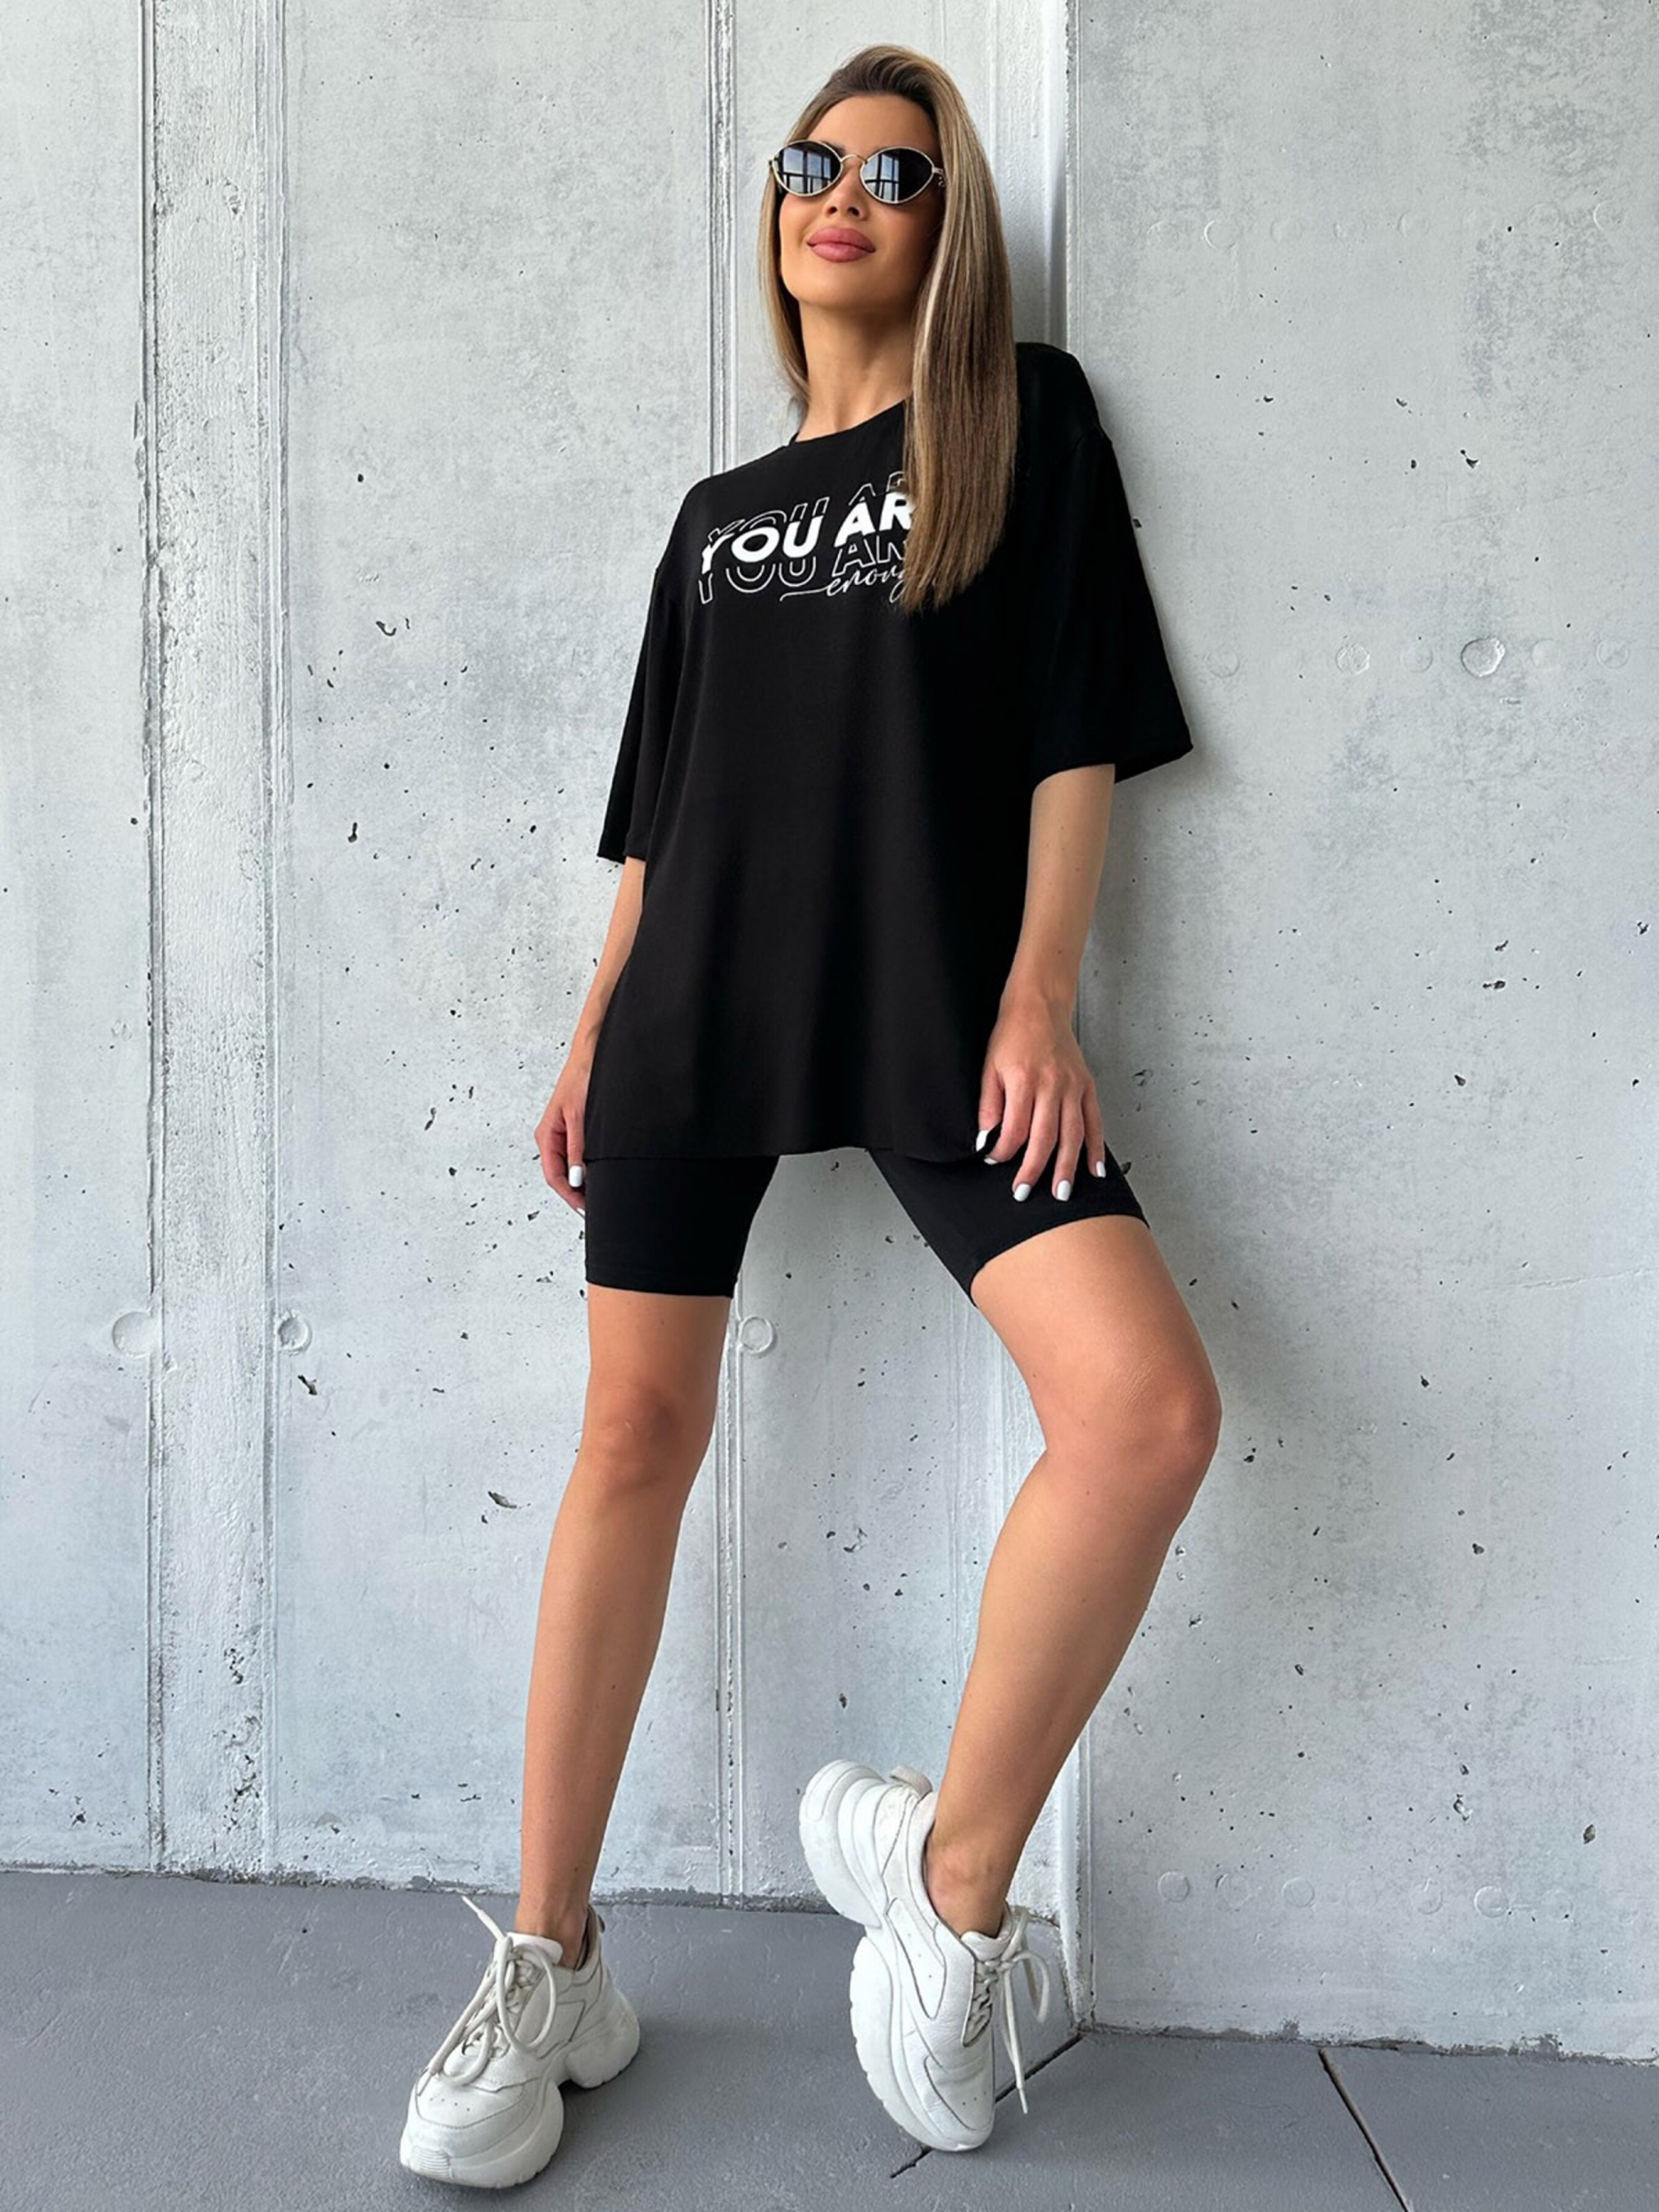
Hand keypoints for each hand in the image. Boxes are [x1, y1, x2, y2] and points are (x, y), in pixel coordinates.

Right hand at [534, 1061, 589, 1213]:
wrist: (592, 1053)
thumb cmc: (582, 1077)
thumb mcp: (580, 1117)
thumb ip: (577, 1148)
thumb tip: (577, 1178)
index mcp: (546, 1136)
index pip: (554, 1176)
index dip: (570, 1196)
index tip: (585, 1210)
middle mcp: (552, 1137)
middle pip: (560, 1176)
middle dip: (575, 1194)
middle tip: (594, 1209)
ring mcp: (563, 1134)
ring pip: (569, 1167)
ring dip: (581, 1183)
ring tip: (597, 1197)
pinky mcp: (575, 1129)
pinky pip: (577, 1156)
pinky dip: (586, 1169)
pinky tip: (598, 1175)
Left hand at [976, 996, 1106, 1199]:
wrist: (1040, 1006)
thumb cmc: (1012, 1035)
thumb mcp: (989, 1067)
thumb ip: (988, 1104)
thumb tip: (985, 1137)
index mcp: (1024, 1081)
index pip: (1014, 1129)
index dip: (1003, 1151)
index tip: (994, 1161)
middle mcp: (1052, 1086)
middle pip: (1045, 1138)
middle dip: (1034, 1170)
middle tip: (1025, 1193)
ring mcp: (1073, 1087)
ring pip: (1073, 1135)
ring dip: (1067, 1167)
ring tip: (1062, 1192)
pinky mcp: (1086, 1086)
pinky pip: (1094, 1122)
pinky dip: (1096, 1148)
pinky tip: (1094, 1169)